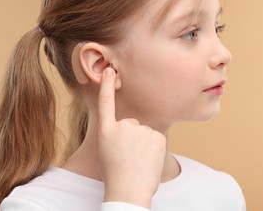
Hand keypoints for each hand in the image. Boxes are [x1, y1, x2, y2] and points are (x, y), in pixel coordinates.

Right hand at [97, 67, 166, 208]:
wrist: (129, 191)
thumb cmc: (115, 175)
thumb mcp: (106, 151)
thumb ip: (115, 135)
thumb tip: (129, 131)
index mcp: (106, 131)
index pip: (106, 102)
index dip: (106, 85)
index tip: (109, 70)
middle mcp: (123, 126)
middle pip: (131, 125)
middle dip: (132, 137)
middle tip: (128, 156)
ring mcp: (140, 130)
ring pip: (144, 133)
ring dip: (143, 144)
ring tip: (138, 161)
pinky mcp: (156, 135)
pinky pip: (155, 139)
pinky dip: (153, 148)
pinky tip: (148, 160)